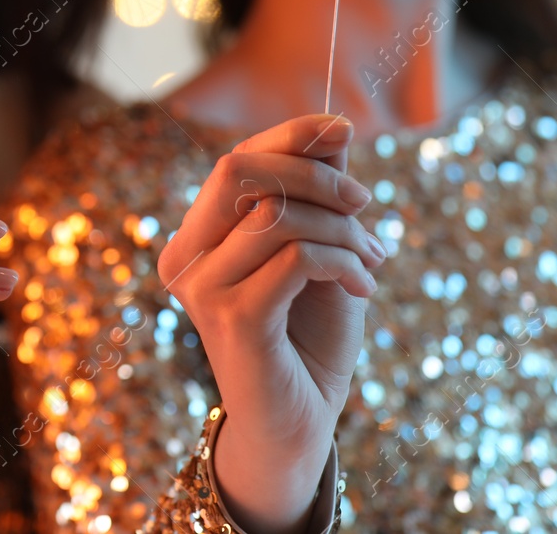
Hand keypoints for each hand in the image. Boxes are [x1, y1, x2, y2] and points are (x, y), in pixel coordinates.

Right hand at [156, 115, 380, 533]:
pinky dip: (343, 262)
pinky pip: (296, 257)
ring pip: (277, 214)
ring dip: (342, 230)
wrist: (300, 425)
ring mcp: (202, 289)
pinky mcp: (232, 319)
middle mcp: (184, 259)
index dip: (289, 136)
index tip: (342, 130)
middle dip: (314, 176)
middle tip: (364, 204)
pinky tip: (363, 287)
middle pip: (239, 171)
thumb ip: (315, 195)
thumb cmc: (307, 338)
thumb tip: (334, 130)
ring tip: (372, 261)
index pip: (234, 161)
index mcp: (195, 238)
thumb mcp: (317, 251)